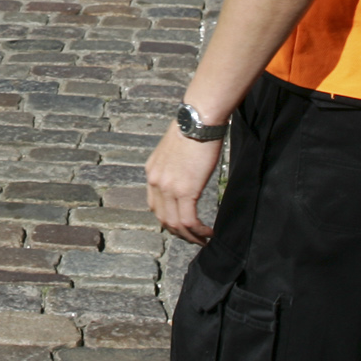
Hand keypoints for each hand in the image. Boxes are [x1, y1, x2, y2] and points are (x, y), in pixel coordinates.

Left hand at [145, 129, 224, 244]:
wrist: (198, 121)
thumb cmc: (192, 131)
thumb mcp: (174, 151)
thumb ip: (174, 167)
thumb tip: (185, 176)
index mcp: (152, 172)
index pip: (155, 205)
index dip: (168, 219)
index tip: (182, 225)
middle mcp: (155, 181)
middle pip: (163, 218)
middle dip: (179, 232)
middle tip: (193, 238)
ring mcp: (168, 187)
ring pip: (175, 223)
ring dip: (190, 236)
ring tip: (203, 239)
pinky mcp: (185, 190)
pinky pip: (189, 220)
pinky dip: (198, 231)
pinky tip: (208, 232)